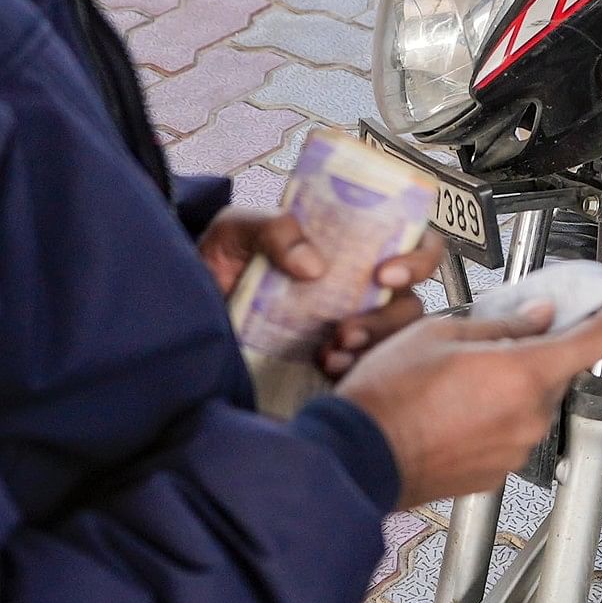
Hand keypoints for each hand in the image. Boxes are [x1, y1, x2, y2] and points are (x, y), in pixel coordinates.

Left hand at [199, 208, 439, 376]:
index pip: (411, 243)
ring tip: (330, 356)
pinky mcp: (330, 360)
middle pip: (409, 302)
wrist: (183, 308)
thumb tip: (312, 264)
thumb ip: (273, 228)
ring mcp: (346, 326)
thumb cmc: (219, 259)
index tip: (385, 273)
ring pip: (393, 343)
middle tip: (346, 328)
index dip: (418, 256)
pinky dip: (353, 374)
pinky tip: (327, 371)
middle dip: (388, 320)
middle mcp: (357, 288)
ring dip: (373, 350)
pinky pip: (364, 373)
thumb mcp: (237, 228)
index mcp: (350, 247)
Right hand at [338, 295, 601, 506]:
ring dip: (512, 384)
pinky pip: (511, 431)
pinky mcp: (496, 471)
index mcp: (524, 373)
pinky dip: (495, 414)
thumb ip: (502, 325)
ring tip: (463, 376)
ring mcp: (515, 448)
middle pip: (560, 371)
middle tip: (504, 335)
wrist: (359, 457)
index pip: (601, 341)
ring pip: (533, 402)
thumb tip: (538, 318)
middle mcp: (530, 415)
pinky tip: (457, 406)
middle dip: (539, 350)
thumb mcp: (442, 334)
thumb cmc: (390, 397)